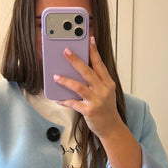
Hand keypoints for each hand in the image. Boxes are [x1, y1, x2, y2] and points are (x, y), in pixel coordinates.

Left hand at [54, 36, 143, 167]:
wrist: (112, 127)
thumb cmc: (107, 109)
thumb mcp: (106, 92)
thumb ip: (97, 81)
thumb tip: (80, 70)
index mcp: (108, 83)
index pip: (100, 64)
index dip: (94, 51)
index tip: (90, 39)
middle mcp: (103, 90)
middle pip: (87, 71)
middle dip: (75, 60)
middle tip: (66, 51)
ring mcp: (96, 100)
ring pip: (78, 86)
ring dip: (65, 80)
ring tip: (56, 76)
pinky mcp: (89, 110)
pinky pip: (73, 103)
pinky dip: (65, 100)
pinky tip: (58, 98)